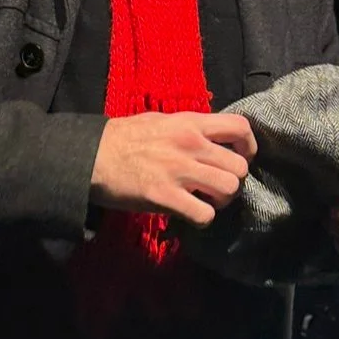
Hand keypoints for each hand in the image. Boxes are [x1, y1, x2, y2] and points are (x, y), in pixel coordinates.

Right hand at [90, 111, 255, 227]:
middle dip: (234, 181)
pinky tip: (189, 214)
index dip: (248, 147)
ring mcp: (179, 170)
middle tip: (217, 186)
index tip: (240, 158)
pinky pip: (204, 214)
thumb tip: (212, 138)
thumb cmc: (125, 137)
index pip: (240, 127)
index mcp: (191, 123)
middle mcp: (190, 144)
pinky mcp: (165, 196)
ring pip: (229, 189)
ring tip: (205, 201)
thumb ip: (190, 128)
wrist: (90, 155)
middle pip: (239, 167)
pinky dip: (202, 218)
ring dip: (221, 201)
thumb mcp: (162, 120)